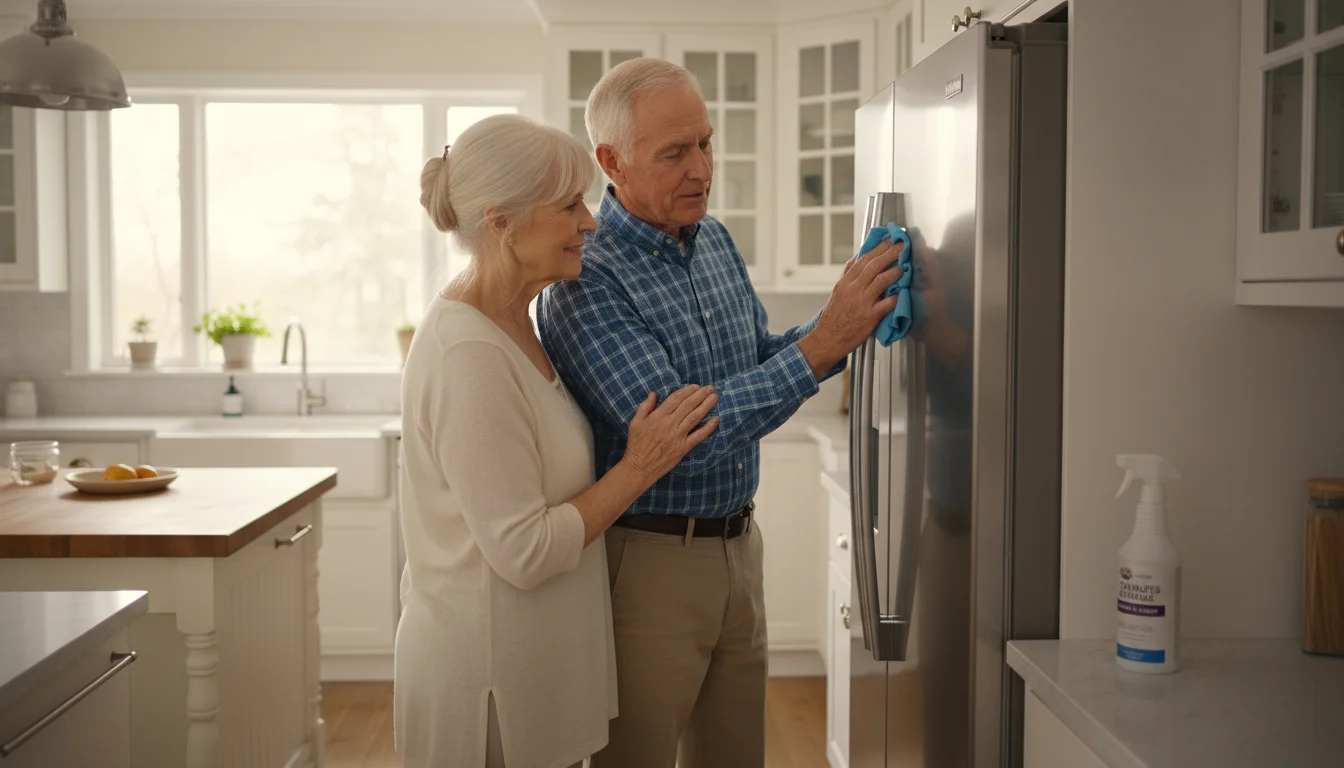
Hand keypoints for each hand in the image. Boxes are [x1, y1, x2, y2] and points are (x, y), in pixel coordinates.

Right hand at [621, 385, 719, 483]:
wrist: (639, 467)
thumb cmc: (636, 445)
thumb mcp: (635, 423)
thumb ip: (644, 407)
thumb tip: (653, 393)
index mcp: (657, 416)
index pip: (675, 399)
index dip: (687, 391)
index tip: (695, 386)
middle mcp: (669, 424)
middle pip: (688, 405)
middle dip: (700, 395)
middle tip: (710, 388)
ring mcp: (678, 436)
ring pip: (695, 417)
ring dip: (706, 406)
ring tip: (715, 397)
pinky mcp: (683, 447)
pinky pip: (699, 436)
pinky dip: (709, 427)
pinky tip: (716, 420)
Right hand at [799, 239, 904, 373]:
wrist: (827, 339)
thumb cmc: (833, 318)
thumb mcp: (837, 292)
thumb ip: (848, 274)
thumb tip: (856, 258)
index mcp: (845, 283)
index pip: (863, 260)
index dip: (878, 248)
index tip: (888, 241)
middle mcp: (853, 290)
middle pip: (873, 266)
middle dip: (889, 253)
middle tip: (900, 246)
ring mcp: (862, 303)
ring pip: (880, 281)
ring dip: (894, 272)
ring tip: (903, 266)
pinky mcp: (870, 317)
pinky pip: (886, 304)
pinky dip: (895, 297)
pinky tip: (902, 292)